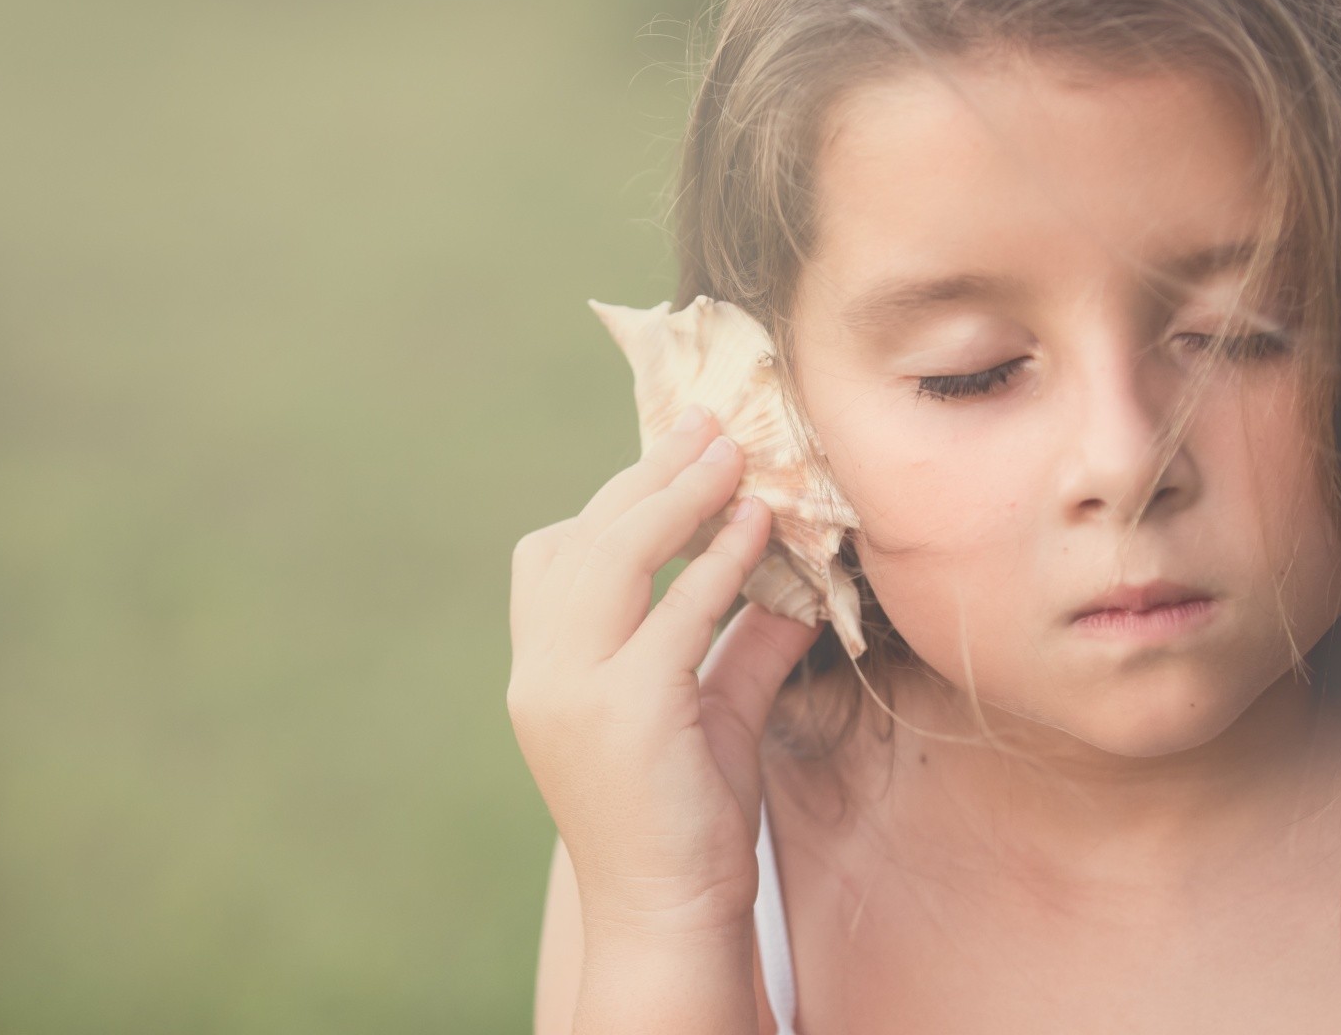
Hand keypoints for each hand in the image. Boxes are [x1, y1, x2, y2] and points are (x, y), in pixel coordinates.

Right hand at [506, 405, 822, 939]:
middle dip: (650, 474)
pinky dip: (718, 561)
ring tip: (733, 455)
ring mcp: (573, 690)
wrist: (668, 914)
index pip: (556, 553)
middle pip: (586, 539)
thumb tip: (798, 584)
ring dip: (678, 496)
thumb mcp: (709, 709)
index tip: (677, 451)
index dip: (617, 495)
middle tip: (708, 426)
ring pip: (615, 558)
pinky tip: (757, 527)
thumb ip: (743, 643)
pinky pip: (676, 612)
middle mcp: (542, 672)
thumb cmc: (683, 816)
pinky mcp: (624, 710)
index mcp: (543, 668)